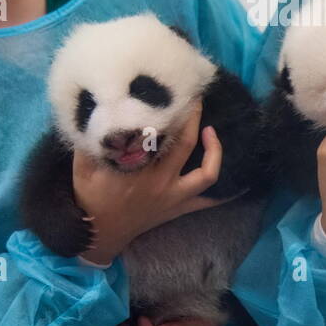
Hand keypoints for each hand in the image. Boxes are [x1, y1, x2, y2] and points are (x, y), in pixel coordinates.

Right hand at [72, 100, 225, 262]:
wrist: (98, 232)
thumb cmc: (90, 196)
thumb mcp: (84, 165)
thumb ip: (91, 140)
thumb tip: (102, 110)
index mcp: (137, 168)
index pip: (159, 133)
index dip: (168, 111)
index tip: (173, 92)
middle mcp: (160, 181)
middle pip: (186, 144)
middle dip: (192, 118)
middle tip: (194, 99)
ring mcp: (174, 196)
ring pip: (207, 173)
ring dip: (215, 151)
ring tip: (212, 131)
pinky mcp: (179, 208)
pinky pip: (209, 202)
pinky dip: (228, 194)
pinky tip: (241, 182)